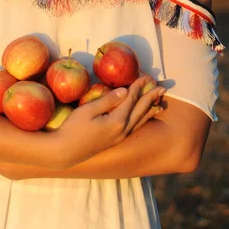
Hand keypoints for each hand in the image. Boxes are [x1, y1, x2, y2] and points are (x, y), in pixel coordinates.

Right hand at [49, 77, 165, 167]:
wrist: (65, 151)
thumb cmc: (74, 128)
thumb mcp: (88, 110)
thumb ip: (108, 100)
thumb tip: (124, 91)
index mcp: (117, 121)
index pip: (131, 99)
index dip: (138, 87)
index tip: (145, 76)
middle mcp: (123, 130)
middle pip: (141, 110)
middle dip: (151, 97)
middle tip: (162, 88)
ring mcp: (120, 137)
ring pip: (140, 121)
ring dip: (150, 110)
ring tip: (161, 103)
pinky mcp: (116, 140)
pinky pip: (135, 128)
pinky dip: (143, 120)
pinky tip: (144, 117)